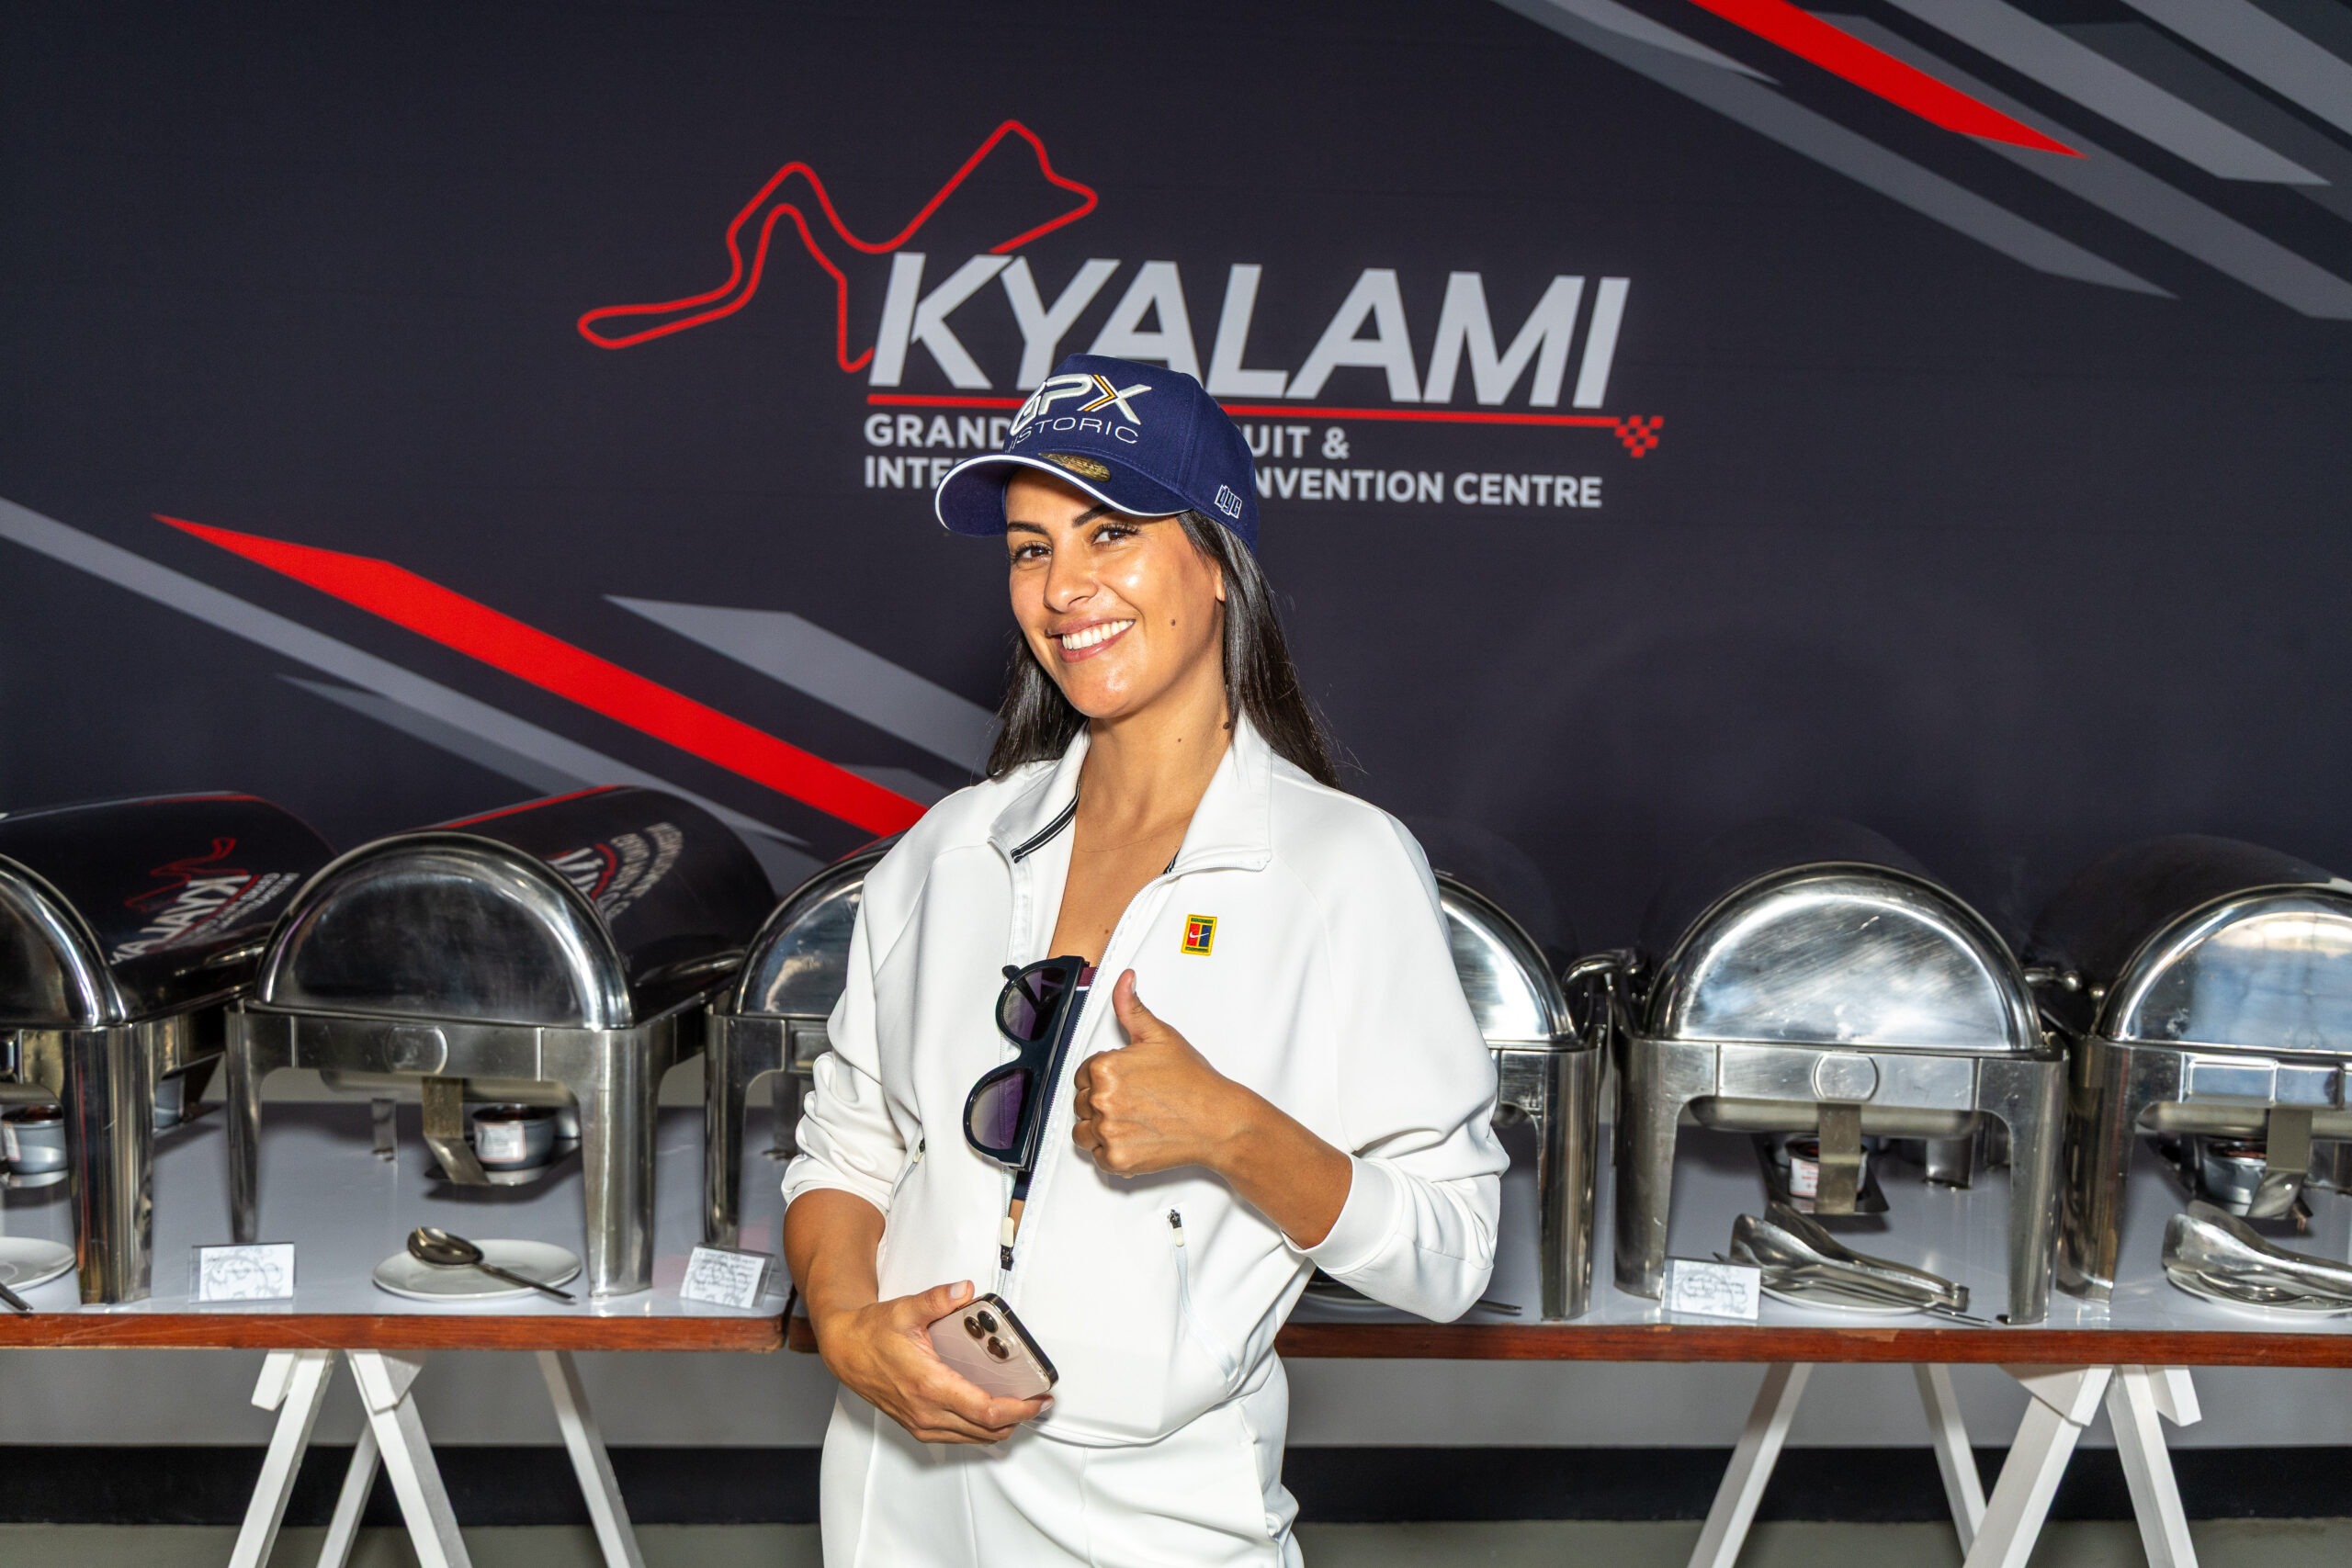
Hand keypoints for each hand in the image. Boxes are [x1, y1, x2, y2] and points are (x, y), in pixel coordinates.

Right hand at [813, 1280, 1049, 1443]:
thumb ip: (937, 1299)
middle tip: (1037, 1401)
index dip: (1018, 1409)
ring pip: (973, 1438)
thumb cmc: (873, 1332)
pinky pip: (958, 1436)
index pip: (985, 1410)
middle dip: (1017, 1418)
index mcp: (929, 1385)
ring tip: (1020, 1406)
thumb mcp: (906, 1309)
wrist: (845, 1350)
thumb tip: (964, 1289)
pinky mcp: (917, 1426)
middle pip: (985, 1430)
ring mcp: (921, 1423)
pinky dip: (979, 1430)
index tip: (1038, 1399)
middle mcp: (926, 1411)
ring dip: (1000, 1427)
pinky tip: (990, 1413)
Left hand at [1071, 971, 1241, 1176]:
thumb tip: (1124, 981)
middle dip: (1101, 1102)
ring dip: (1099, 1128)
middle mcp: (1102, 1099)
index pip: (1081, 1074)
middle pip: (1081, 1102)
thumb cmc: (1193, 1082)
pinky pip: (1095, 1156)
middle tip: (1135, 1101)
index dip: (1103, 1078)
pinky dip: (1111, 1151)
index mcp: (1105, 1067)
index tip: (1125, 1082)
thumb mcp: (1161, 1036)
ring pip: (1082, 1131)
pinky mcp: (1115, 1159)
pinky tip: (1135, 1137)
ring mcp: (1107, 1131)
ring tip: (1131, 1121)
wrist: (1217, 1121)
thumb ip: (1133, 1008)